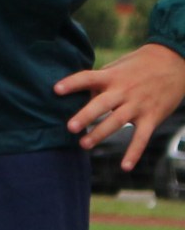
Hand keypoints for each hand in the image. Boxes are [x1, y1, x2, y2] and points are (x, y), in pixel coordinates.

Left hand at [56, 44, 184, 168]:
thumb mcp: (117, 67)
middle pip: (101, 104)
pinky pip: (141, 138)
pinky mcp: (152, 117)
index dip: (72, 83)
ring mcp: (138, 105)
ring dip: (100, 134)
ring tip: (83, 145)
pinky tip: (125, 167)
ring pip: (117, 122)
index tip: (56, 90)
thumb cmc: (138, 65)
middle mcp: (123, 91)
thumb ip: (101, 81)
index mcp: (111, 76)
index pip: (88, 78)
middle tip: (70, 127)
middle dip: (85, 116)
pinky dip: (134, 153)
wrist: (173, 63)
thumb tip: (84, 98)